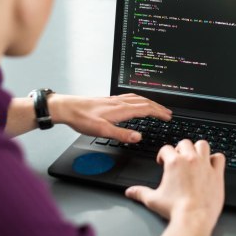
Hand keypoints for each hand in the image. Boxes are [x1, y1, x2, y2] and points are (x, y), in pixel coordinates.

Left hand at [49, 93, 171, 143]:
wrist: (67, 108)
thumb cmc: (82, 118)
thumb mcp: (102, 131)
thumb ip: (121, 134)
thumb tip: (138, 137)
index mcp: (120, 109)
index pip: (145, 109)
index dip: (158, 113)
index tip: (168, 117)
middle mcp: (119, 102)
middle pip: (144, 102)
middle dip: (157, 107)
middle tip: (167, 112)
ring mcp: (113, 100)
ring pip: (137, 98)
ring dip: (149, 102)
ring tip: (156, 107)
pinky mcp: (108, 100)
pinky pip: (129, 97)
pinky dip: (138, 99)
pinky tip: (134, 103)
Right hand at [125, 140, 224, 231]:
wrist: (193, 218)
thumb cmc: (175, 209)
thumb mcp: (153, 199)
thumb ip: (140, 192)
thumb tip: (130, 191)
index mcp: (173, 162)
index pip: (166, 148)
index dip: (163, 155)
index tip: (163, 162)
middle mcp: (189, 160)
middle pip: (184, 142)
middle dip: (180, 149)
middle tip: (178, 159)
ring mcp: (204, 165)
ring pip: (202, 144)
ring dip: (198, 149)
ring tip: (194, 156)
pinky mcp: (217, 174)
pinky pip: (219, 158)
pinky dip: (215, 159)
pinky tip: (211, 164)